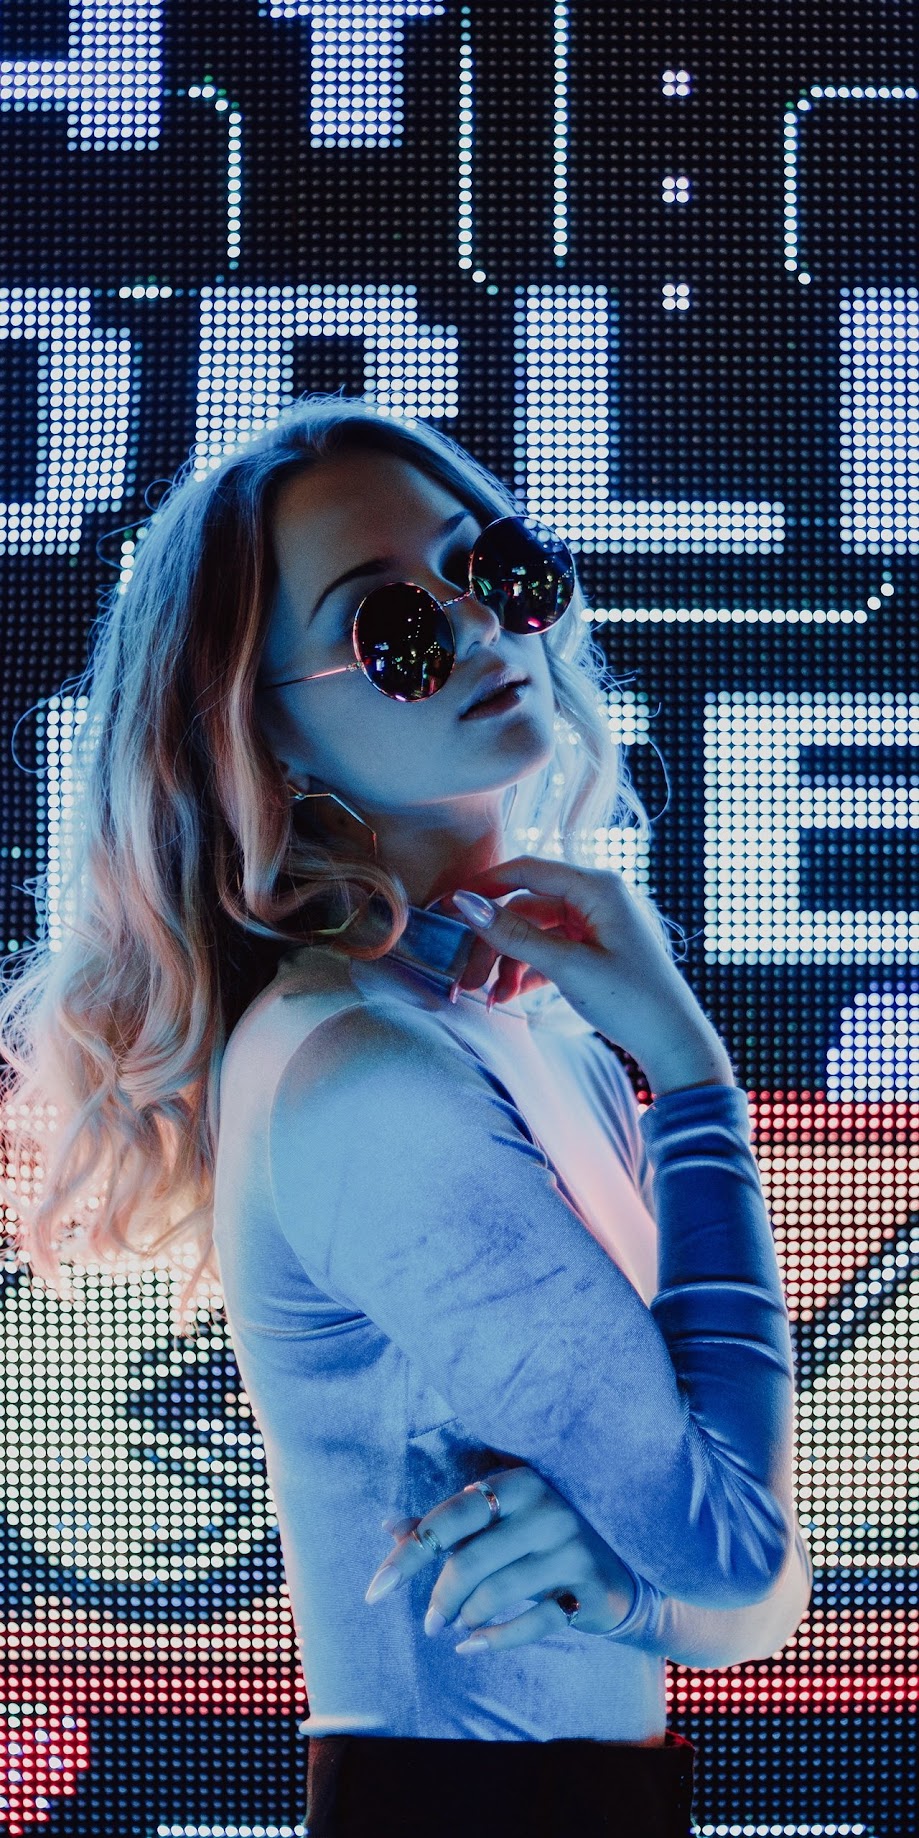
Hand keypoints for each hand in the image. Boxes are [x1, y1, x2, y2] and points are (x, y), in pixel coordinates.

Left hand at [363, 1465, 635, 1654]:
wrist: (619, 1573)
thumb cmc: (540, 1543)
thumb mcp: (496, 1526)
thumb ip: (446, 1526)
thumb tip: (387, 1526)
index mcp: (518, 1482)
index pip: (451, 1516)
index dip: (409, 1554)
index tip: (375, 1590)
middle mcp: (547, 1507)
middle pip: (471, 1560)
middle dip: (440, 1598)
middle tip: (428, 1623)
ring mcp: (571, 1546)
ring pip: (497, 1593)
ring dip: (467, 1617)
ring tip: (459, 1624)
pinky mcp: (588, 1587)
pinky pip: (532, 1624)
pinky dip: (495, 1640)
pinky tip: (472, 1646)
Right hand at [445, 858, 734, 1096]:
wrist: (674, 1043)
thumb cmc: (632, 1000)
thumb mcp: (568, 966)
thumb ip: (516, 934)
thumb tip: (466, 903)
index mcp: (597, 888)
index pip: (527, 870)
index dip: (483, 887)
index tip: (447, 907)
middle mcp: (596, 898)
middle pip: (525, 908)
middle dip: (493, 943)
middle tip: (465, 979)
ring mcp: (595, 925)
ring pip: (533, 933)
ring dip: (507, 963)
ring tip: (491, 999)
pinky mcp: (593, 950)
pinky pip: (548, 951)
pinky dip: (527, 972)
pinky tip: (511, 997)